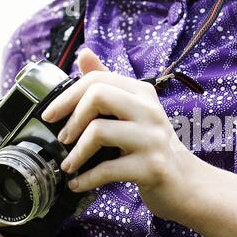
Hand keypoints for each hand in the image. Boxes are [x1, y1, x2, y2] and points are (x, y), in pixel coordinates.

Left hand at [40, 46, 199, 222]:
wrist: (186, 181)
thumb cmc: (152, 145)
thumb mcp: (134, 110)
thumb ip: (108, 83)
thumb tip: (83, 53)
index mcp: (142, 93)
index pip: (97, 79)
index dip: (67, 96)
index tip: (50, 115)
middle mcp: (149, 110)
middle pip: (97, 96)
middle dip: (71, 119)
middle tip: (63, 138)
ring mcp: (152, 139)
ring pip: (98, 131)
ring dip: (76, 153)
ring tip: (69, 164)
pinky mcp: (152, 167)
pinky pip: (108, 169)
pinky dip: (86, 178)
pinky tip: (78, 183)